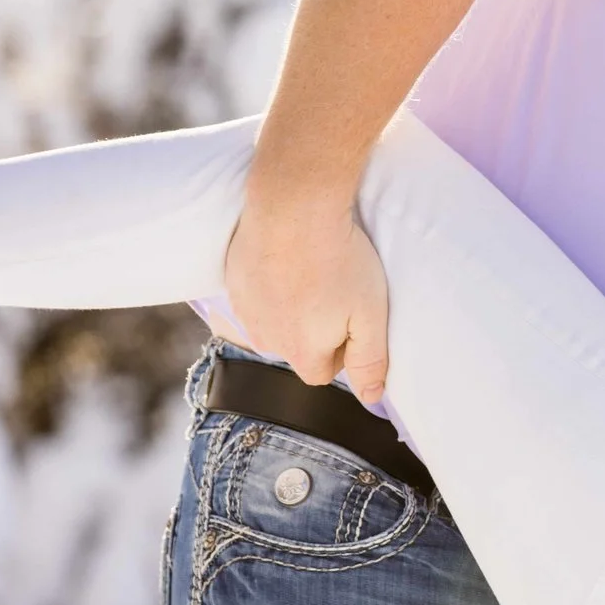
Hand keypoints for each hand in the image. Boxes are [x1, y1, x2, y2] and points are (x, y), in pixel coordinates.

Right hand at [223, 191, 392, 402]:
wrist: (293, 208)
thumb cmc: (340, 261)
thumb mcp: (371, 315)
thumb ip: (370, 361)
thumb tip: (372, 397)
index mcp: (301, 352)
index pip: (323, 373)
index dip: (342, 350)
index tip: (353, 316)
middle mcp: (266, 339)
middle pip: (297, 347)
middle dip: (316, 328)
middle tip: (336, 289)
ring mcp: (244, 309)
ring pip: (275, 321)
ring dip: (292, 305)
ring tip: (314, 271)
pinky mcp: (233, 281)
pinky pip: (256, 294)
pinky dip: (272, 283)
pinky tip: (289, 259)